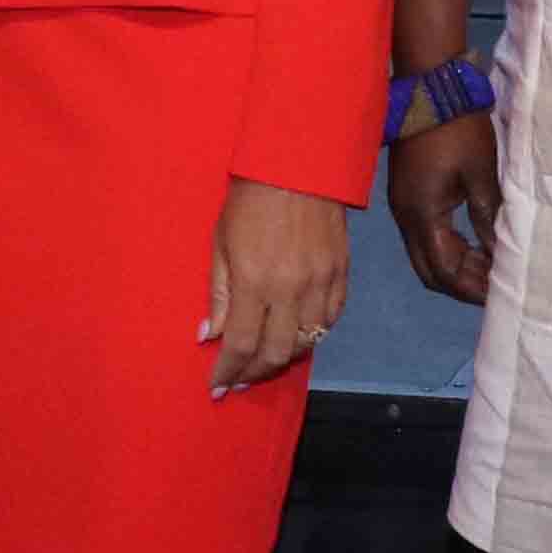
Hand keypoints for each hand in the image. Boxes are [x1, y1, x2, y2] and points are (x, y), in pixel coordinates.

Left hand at [205, 179, 353, 397]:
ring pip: (308, 342)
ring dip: (284, 358)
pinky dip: (314, 335)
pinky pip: (331, 320)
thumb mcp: (221, 243)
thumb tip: (209, 336)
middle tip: (240, 380)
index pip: (241, 344)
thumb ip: (218, 294)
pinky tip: (297, 336)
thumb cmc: (248, 200)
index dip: (228, 371)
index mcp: (255, 281)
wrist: (296, 165)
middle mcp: (291, 289)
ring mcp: (321, 283)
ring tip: (265, 362)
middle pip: (277, 353)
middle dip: (255, 374)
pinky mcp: (342, 274)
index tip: (217, 387)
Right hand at [387, 110, 500, 307]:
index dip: (471, 288)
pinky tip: (475, 244)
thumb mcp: (481, 173)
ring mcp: (403, 206)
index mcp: (422, 215)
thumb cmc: (458, 129)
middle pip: (429, 271)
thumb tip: (499, 253)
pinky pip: (426, 236)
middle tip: (496, 286)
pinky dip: (449, 248)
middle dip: (461, 284)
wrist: (430, 86)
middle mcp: (406, 218)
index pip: (444, 271)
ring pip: (426, 255)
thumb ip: (488, 217)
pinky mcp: (408, 195)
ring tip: (491, 266)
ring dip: (456, 266)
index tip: (500, 292)